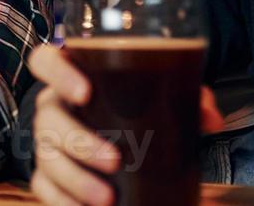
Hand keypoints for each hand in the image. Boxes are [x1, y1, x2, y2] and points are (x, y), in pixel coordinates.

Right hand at [27, 45, 221, 205]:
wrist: (119, 137)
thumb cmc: (134, 109)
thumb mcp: (160, 96)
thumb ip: (187, 98)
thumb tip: (211, 119)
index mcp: (72, 77)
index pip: (45, 61)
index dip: (57, 73)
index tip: (85, 92)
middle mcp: (53, 107)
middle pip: (49, 117)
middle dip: (79, 141)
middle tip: (114, 161)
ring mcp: (47, 141)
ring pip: (46, 156)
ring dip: (75, 178)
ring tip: (107, 198)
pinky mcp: (47, 174)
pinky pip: (43, 187)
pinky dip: (62, 200)